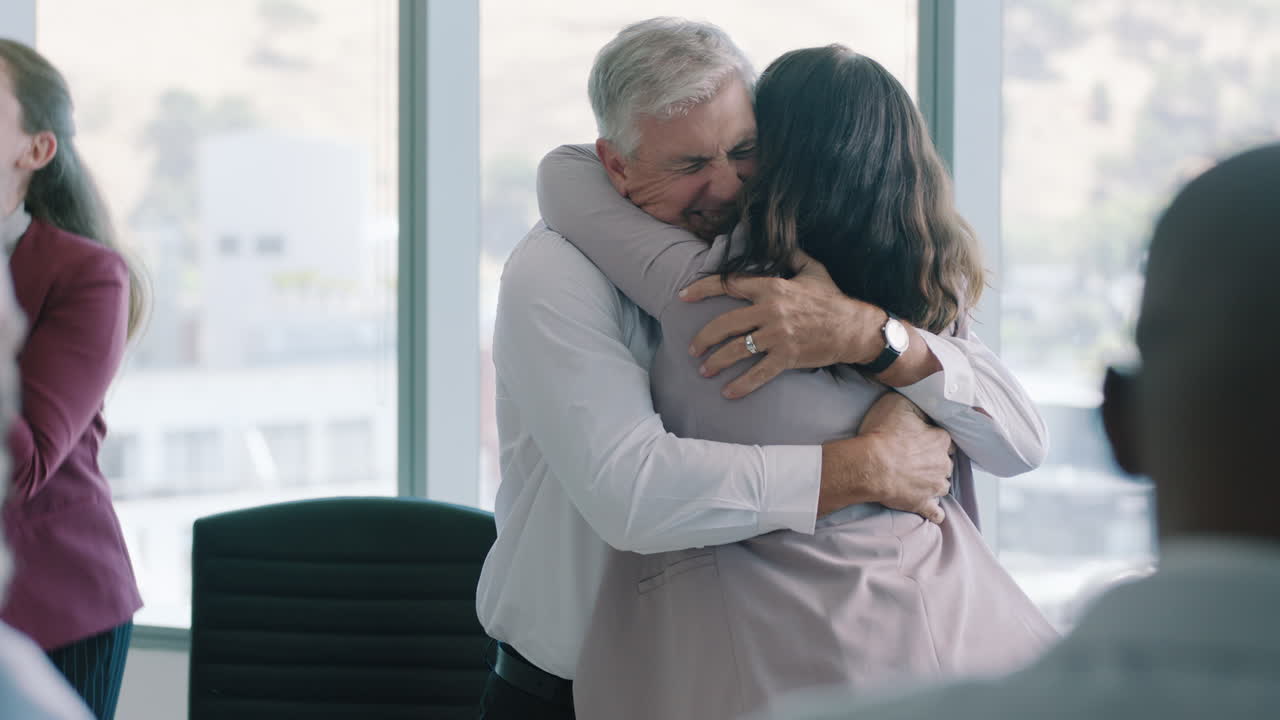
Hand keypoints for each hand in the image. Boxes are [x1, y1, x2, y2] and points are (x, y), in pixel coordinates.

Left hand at [680, 253, 884, 398]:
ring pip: (736, 350)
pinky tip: (728, 393)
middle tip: (692, 348)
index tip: (683, 296)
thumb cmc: (833, 298)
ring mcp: (777, 335)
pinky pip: (758, 373)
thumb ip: (794, 256)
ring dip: (716, 362)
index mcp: (772, 286)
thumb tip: (783, 241)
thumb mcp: (813, 270)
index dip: (702, 289)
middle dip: (703, 337)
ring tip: (704, 370)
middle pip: (725, 323)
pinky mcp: (787, 356)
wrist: (854, 328)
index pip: (729, 284)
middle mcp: (770, 310)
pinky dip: (741, 385)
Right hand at [820, 392, 953, 522]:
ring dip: (935, 483)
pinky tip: (935, 513)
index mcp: (940, 440)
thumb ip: (916, 404)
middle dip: (935, 461)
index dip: (933, 438)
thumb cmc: (882, 433)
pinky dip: (935, 512)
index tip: (922, 439)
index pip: (945, 439)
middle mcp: (942, 464)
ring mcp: (934, 486)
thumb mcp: (898, 404)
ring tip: (921, 481)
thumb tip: (925, 406)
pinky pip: (935, 512)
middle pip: (945, 463)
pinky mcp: (922, 504)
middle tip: (918, 460)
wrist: (870, 466)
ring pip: (942, 485)